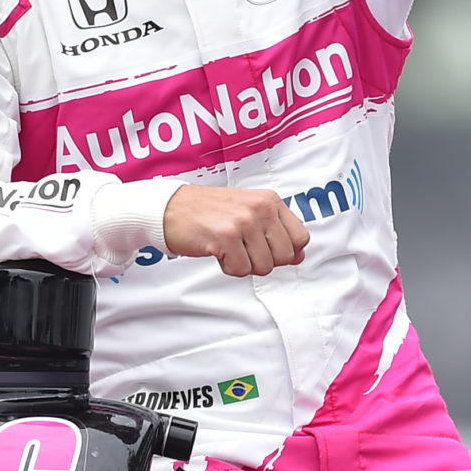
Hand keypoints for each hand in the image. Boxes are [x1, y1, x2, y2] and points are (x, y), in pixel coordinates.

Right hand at [164, 185, 308, 278]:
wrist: (169, 208)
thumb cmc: (209, 212)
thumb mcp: (250, 213)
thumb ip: (277, 232)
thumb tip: (300, 256)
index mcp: (270, 200)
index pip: (301, 238)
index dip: (284, 251)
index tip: (263, 246)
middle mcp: (260, 208)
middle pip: (285, 256)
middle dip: (264, 260)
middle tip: (242, 247)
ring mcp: (244, 221)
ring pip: (264, 266)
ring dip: (244, 264)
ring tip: (228, 246)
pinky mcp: (226, 236)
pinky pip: (241, 270)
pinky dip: (228, 267)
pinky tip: (217, 249)